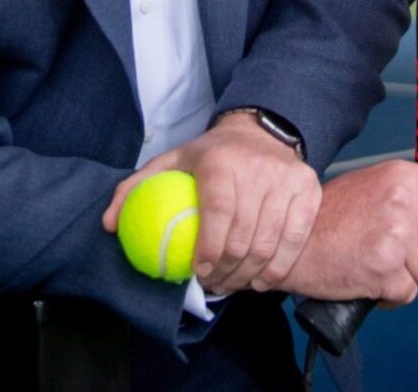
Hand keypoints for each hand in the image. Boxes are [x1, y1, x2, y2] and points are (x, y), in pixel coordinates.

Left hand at [103, 112, 320, 294]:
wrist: (260, 131)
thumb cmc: (210, 156)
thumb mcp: (169, 162)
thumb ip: (135, 190)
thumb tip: (108, 224)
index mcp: (222, 161)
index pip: (217, 213)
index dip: (208, 249)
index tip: (198, 272)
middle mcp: (259, 169)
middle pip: (244, 235)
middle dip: (227, 271)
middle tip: (213, 285)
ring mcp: (288, 180)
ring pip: (270, 242)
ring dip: (250, 275)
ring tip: (232, 285)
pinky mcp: (310, 190)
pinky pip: (296, 239)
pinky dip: (279, 267)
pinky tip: (261, 281)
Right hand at [278, 160, 417, 306]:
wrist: (291, 242)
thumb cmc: (328, 216)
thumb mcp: (372, 184)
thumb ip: (410, 194)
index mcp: (402, 177)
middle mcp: (403, 203)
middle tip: (398, 251)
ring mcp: (396, 237)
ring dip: (407, 276)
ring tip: (377, 263)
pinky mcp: (385, 270)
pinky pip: (409, 292)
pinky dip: (391, 295)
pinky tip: (370, 280)